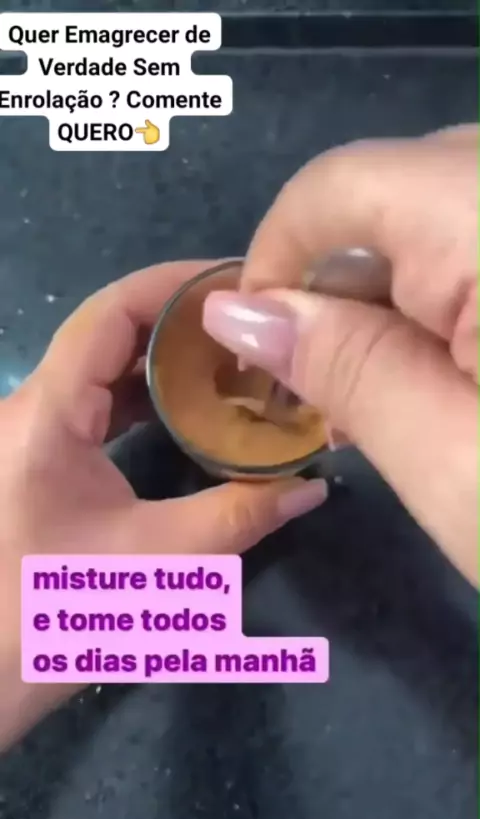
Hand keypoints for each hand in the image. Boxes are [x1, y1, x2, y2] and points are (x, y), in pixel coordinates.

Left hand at [0, 260, 327, 749]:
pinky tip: (197, 407)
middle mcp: (32, 406)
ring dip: (170, 360)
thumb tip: (315, 485)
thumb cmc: (55, 619)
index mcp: (46, 415)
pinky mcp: (42, 456)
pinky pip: (98, 404)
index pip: (110, 313)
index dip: (176, 285)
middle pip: (111, 332)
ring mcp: (34, 431)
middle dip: (185, 323)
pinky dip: (149, 397)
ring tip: (241, 359)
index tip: (243, 285)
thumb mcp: (158, 565)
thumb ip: (239, 517)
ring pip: (105, 368)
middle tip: (260, 326)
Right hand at [202, 125, 477, 585]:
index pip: (342, 185)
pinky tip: (440, 375)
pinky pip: (479, 246)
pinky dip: (446, 299)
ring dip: (392, 296)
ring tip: (378, 397)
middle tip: (318, 385)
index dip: (274, 257)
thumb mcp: (452, 461)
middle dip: (335, 283)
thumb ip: (344, 367)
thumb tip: (235, 313)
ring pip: (441, 216)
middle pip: (393, 193)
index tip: (251, 345)